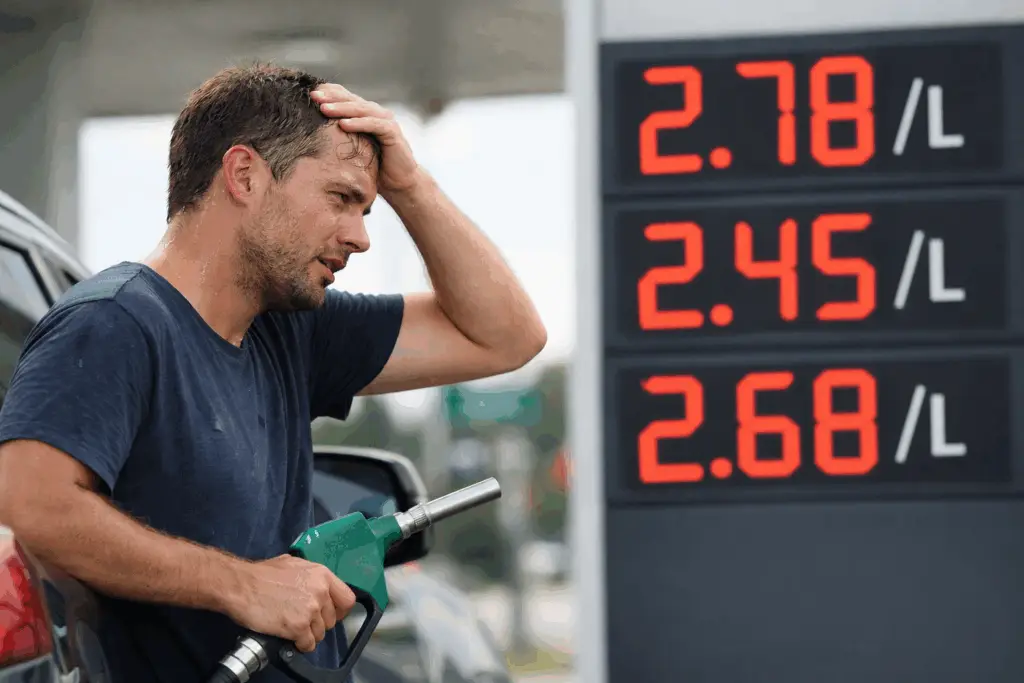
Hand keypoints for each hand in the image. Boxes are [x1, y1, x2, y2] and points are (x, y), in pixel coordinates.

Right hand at [228, 554, 355, 653]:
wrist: (241, 585)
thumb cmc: (261, 574)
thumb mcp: (293, 564)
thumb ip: (310, 576)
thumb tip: (317, 585)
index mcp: (322, 575)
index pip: (347, 599)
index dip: (339, 610)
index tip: (330, 614)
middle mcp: (320, 592)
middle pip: (331, 620)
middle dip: (318, 624)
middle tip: (304, 623)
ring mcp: (310, 610)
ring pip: (320, 634)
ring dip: (308, 635)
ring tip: (294, 629)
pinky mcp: (298, 627)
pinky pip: (308, 644)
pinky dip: (300, 645)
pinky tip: (290, 638)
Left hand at [310, 84, 422, 196]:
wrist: (398, 182)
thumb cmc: (373, 166)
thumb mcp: (351, 148)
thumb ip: (337, 137)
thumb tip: (308, 134)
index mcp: (363, 113)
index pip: (344, 96)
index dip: (327, 93)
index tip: (307, 94)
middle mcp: (374, 112)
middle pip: (350, 99)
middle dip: (330, 97)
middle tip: (312, 96)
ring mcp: (385, 120)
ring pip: (361, 109)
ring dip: (341, 108)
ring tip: (324, 108)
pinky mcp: (393, 132)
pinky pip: (374, 124)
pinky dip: (359, 123)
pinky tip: (344, 124)